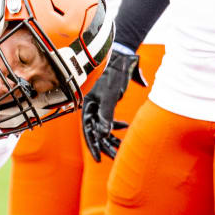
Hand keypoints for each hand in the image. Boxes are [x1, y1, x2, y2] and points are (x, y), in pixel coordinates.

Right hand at [81, 46, 144, 161]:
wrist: (120, 55)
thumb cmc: (113, 73)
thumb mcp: (110, 94)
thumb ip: (106, 114)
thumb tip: (103, 133)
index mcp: (88, 105)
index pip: (89, 131)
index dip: (94, 146)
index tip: (99, 159)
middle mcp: (92, 106)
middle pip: (97, 131)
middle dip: (106, 145)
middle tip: (114, 157)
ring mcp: (100, 104)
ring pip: (104, 125)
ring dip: (113, 136)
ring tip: (121, 147)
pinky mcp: (108, 101)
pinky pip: (110, 117)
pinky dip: (117, 124)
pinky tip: (125, 126)